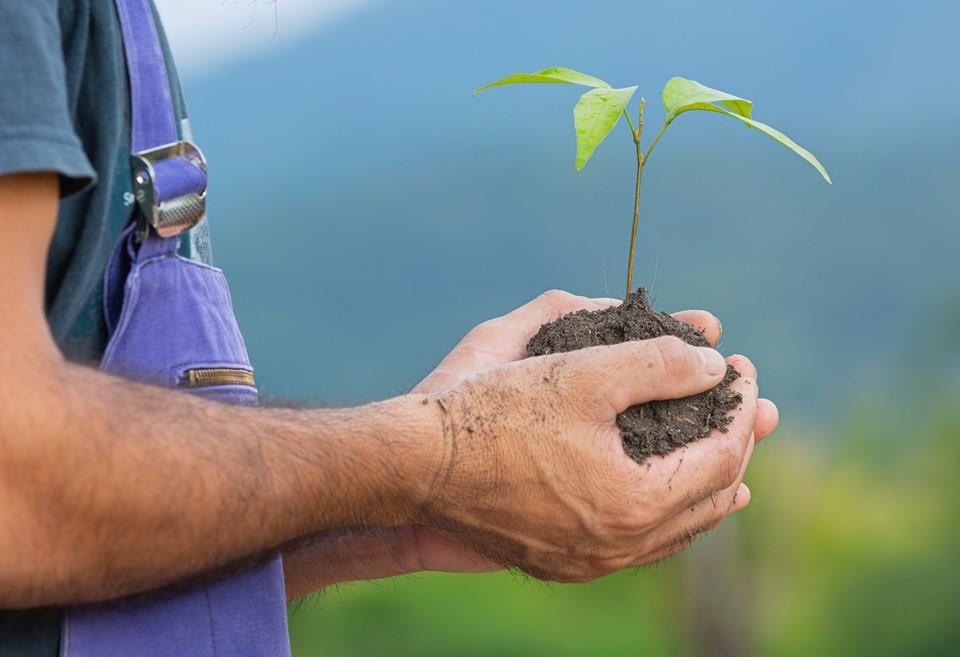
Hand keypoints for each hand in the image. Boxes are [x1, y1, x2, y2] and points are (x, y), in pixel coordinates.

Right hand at [419, 317, 774, 581]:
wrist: (418, 465)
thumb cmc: (494, 413)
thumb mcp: (582, 372)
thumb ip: (659, 364)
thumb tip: (716, 365)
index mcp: (635, 501)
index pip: (722, 452)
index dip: (740, 404)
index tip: (743, 365)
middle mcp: (621, 546)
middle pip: (710, 497)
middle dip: (737, 444)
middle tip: (749, 406)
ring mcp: (590, 561)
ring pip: (678, 529)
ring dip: (709, 486)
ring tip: (731, 456)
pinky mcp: (563, 562)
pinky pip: (640, 544)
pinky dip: (668, 513)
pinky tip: (668, 495)